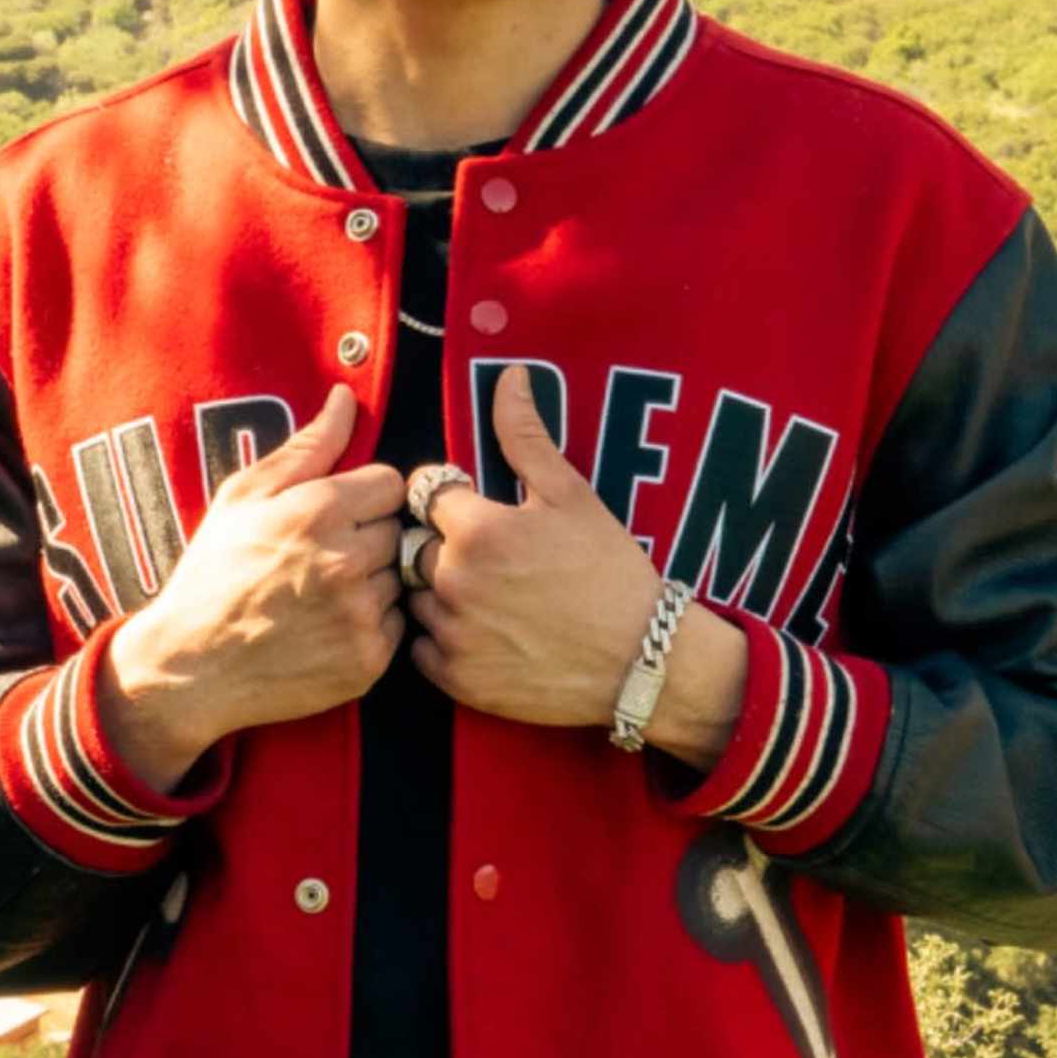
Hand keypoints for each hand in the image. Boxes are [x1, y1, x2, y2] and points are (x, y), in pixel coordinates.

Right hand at [102, 387, 404, 784]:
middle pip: (397, 529)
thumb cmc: (212, 574)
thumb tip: (345, 398)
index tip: (335, 514)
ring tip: (321, 594)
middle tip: (320, 557)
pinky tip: (328, 626)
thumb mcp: (243, 497)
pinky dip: (371, 623)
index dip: (364, 495)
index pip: (391, 483)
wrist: (193, 667)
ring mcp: (360, 614)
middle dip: (367, 537)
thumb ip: (306, 446)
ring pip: (399, 577)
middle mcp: (346, 561)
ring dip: (372, 581)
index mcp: (318, 511)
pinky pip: (396, 623)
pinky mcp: (369, 659)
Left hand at [411, 367, 744, 764]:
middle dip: (443, 546)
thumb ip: (526, 436)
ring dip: (439, 593)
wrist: (642, 659)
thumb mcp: (572, 495)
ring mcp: (452, 635)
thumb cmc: (610, 572)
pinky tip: (486, 633)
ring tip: (492, 598)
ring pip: (415, 598)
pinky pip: (422, 650)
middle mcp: (453, 582)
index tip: (480, 511)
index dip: (451, 498)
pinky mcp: (457, 680)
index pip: (424, 493)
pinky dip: (443, 641)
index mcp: (475, 530)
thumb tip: (509, 377)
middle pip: (414, 546)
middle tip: (495, 560)